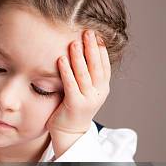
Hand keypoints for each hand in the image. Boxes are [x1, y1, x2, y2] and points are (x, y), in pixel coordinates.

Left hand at [46, 30, 110, 155]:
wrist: (70, 133)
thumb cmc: (74, 107)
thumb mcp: (85, 89)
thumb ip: (86, 73)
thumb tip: (81, 49)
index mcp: (103, 87)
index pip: (104, 64)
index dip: (101, 49)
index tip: (96, 34)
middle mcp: (99, 92)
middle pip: (96, 66)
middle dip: (92, 48)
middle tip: (87, 32)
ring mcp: (88, 99)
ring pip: (84, 74)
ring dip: (79, 57)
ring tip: (74, 42)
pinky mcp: (75, 105)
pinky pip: (71, 85)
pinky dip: (66, 71)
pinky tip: (61, 60)